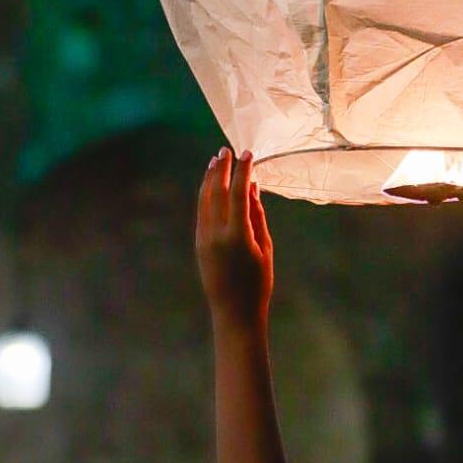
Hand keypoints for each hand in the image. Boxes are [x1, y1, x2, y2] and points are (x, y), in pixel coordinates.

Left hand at [197, 148, 273, 330]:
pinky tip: (212, 186)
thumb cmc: (258, 282)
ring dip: (210, 179)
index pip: (239, 193)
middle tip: (226, 150)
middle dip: (221, 169)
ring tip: (216, 162)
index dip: (243, 171)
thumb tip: (253, 187)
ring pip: (204, 200)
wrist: (234, 312)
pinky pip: (201, 212)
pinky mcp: (198, 244)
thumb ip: (257, 215)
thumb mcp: (264, 247)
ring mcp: (204, 239)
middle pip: (217, 192)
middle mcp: (216, 234)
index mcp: (237, 235)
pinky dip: (206, 195)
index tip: (248, 154)